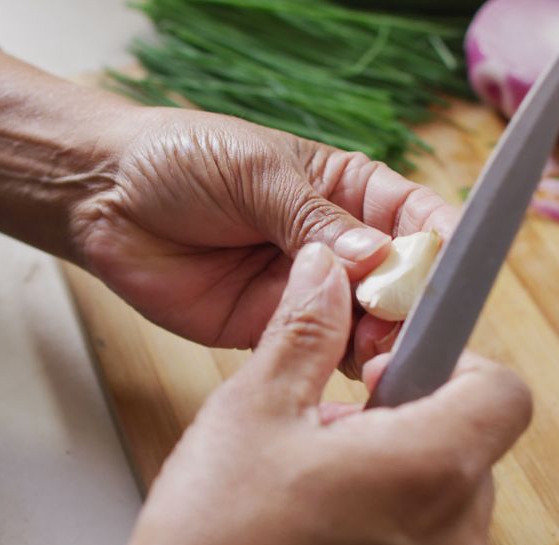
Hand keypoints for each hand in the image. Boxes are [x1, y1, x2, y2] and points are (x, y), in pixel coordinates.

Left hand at [76, 108, 458, 374]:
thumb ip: (316, 221)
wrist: (105, 197)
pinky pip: (319, 350)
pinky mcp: (272, 327)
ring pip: (367, 323)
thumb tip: (379, 258)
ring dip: (381, 340)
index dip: (439, 244)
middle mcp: (335, 243)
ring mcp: (306, 289)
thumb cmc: (181, 160)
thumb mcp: (257, 174)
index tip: (453, 271)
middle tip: (407, 327)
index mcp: (345, 190)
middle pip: (400, 281)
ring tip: (380, 353)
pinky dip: (338, 364)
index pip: (414, 218)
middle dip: (412, 304)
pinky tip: (347, 371)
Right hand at [117, 244, 531, 544]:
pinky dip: (391, 520)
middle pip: (471, 442)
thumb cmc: (212, 536)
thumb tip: (327, 273)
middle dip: (408, 420)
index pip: (502, 391)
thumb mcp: (254, 411)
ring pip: (447, 495)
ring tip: (319, 483)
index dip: (453, 362)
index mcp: (425, 471)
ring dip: (397, 472)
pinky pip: (429, 542)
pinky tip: (326, 521)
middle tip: (334, 427)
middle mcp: (455, 538)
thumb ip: (306, 333)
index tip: (396, 362)